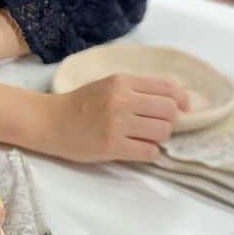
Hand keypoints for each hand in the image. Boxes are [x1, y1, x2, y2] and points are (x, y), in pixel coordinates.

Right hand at [41, 75, 189, 163]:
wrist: (50, 121)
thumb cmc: (80, 104)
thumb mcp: (108, 85)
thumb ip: (136, 89)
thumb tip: (175, 101)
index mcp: (122, 82)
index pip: (168, 88)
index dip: (182, 100)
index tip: (184, 109)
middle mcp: (122, 100)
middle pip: (169, 112)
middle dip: (168, 121)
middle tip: (155, 126)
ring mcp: (117, 124)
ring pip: (162, 132)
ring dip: (158, 138)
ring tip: (143, 138)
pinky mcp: (112, 146)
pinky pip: (149, 152)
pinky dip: (149, 153)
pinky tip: (137, 149)